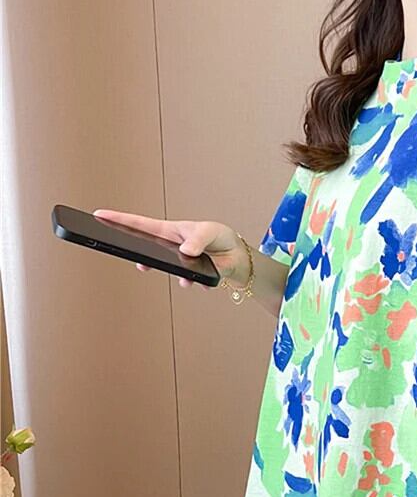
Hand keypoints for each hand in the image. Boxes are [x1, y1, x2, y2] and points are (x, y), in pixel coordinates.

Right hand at [91, 209, 249, 288]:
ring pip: (168, 270)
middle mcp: (170, 247)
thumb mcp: (209, 231)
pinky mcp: (191, 275)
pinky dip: (197, 281)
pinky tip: (204, 280)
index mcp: (169, 231)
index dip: (119, 219)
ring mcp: (178, 262)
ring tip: (185, 278)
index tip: (99, 215)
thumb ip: (197, 239)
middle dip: (138, 255)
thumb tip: (186, 251)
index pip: (140, 224)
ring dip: (176, 275)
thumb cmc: (219, 236)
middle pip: (146, 250)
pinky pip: (189, 281)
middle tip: (133, 259)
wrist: (237, 256)